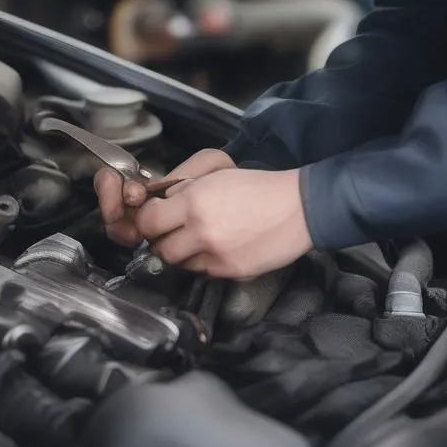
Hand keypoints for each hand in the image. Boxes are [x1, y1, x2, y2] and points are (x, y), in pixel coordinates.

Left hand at [135, 167, 312, 278]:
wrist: (297, 208)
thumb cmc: (258, 186)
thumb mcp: (216, 174)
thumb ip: (184, 189)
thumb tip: (162, 204)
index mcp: (194, 202)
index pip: (149, 221)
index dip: (148, 220)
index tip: (155, 217)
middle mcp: (201, 231)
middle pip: (161, 249)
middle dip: (163, 240)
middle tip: (174, 231)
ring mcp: (216, 256)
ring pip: (181, 264)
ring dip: (184, 254)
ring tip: (199, 240)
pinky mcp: (231, 272)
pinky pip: (204, 271)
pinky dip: (206, 262)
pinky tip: (220, 248)